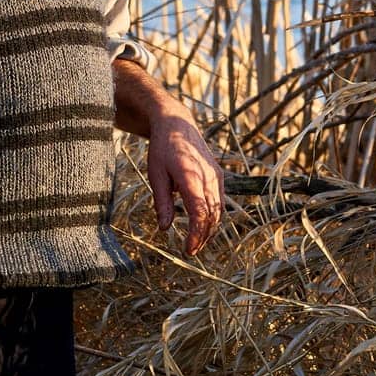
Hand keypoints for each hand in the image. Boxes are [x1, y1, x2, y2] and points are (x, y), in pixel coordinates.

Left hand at [145, 112, 225, 254]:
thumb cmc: (163, 149)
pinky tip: (203, 225)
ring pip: (219, 210)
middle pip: (212, 216)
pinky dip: (213, 216)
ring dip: (209, 229)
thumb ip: (162, 202)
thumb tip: (164, 228)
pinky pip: (219, 201)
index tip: (188, 250)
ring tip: (196, 242)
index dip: (196, 235)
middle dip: (203, 237)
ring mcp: (215, 176)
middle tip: (190, 251)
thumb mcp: (155, 175)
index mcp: (191, 177)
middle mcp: (208, 177)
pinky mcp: (217, 175)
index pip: (200, 213)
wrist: (177, 124)